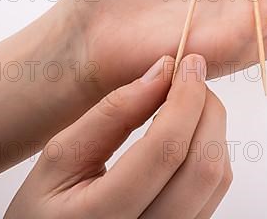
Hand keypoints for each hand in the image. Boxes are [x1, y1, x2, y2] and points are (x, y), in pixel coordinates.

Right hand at [5, 54, 231, 218]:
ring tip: (186, 102)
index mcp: (100, 216)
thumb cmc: (49, 205)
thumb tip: (161, 72)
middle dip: (207, 108)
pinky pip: (216, 189)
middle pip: (203, 166)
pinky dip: (210, 150)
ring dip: (212, 128)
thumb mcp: (61, 156)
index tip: (188, 62)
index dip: (185, 98)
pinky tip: (186, 132)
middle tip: (191, 76)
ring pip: (217, 179)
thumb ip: (110, 114)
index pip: (164, 150)